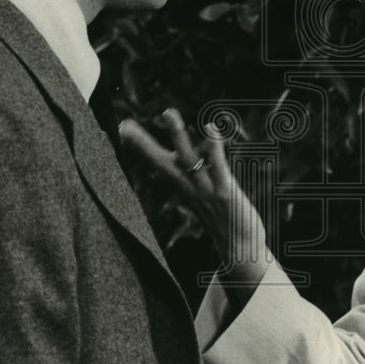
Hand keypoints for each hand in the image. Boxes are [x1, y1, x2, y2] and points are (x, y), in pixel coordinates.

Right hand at [119, 109, 269, 298]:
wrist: (242, 251)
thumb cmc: (225, 218)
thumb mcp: (206, 194)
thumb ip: (198, 175)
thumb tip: (192, 157)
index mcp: (185, 186)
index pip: (159, 162)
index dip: (140, 146)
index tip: (122, 127)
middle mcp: (190, 188)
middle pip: (162, 162)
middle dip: (143, 143)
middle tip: (125, 125)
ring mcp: (206, 191)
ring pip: (188, 160)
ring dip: (177, 136)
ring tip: (168, 112)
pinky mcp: (225, 193)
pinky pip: (217, 167)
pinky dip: (213, 148)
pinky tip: (211, 128)